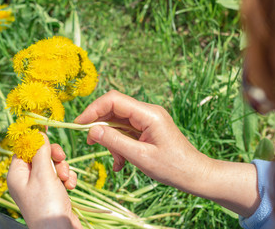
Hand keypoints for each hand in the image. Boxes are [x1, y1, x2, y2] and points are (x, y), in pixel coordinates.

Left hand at [7, 133, 80, 228]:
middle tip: (60, 158)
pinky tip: (70, 186)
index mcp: (17, 174)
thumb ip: (40, 151)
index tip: (45, 125)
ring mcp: (40, 186)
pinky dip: (67, 178)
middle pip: (40, 155)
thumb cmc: (47, 204)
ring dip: (63, 168)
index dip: (35, 138)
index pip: (23, 148)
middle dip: (54, 156)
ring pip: (53, 164)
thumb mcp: (42, 173)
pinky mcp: (53, 192)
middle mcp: (26, 179)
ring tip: (65, 179)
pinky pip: (61, 176)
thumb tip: (38, 133)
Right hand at [75, 90, 206, 188]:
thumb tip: (92, 130)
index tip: (79, 124)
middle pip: (114, 109)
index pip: (113, 100)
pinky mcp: (147, 129)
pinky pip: (126, 132)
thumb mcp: (140, 157)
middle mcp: (147, 112)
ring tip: (116, 161)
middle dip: (100, 126)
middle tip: (91, 143)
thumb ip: (115, 142)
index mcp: (148, 114)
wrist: (195, 175)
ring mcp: (147, 120)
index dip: (93, 109)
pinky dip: (119, 145)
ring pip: (118, 122)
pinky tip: (121, 163)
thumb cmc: (172, 167)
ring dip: (111, 140)